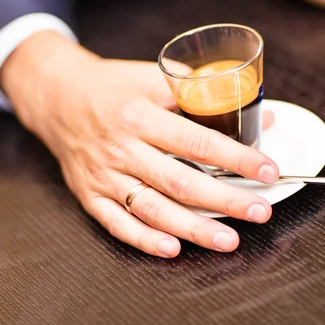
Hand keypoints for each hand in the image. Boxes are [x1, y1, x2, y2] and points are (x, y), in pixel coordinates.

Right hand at [0, 31, 278, 257]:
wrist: (56, 98)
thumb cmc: (109, 86)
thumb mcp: (150, 76)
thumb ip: (200, 93)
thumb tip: (255, 114)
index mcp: (139, 115)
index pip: (197, 141)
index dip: (236, 159)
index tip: (268, 171)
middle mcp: (121, 149)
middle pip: (180, 182)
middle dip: (224, 201)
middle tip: (259, 211)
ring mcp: (104, 176)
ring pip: (153, 209)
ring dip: (193, 229)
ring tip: (228, 240)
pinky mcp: (90, 195)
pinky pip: (117, 224)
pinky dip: (144, 240)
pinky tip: (173, 249)